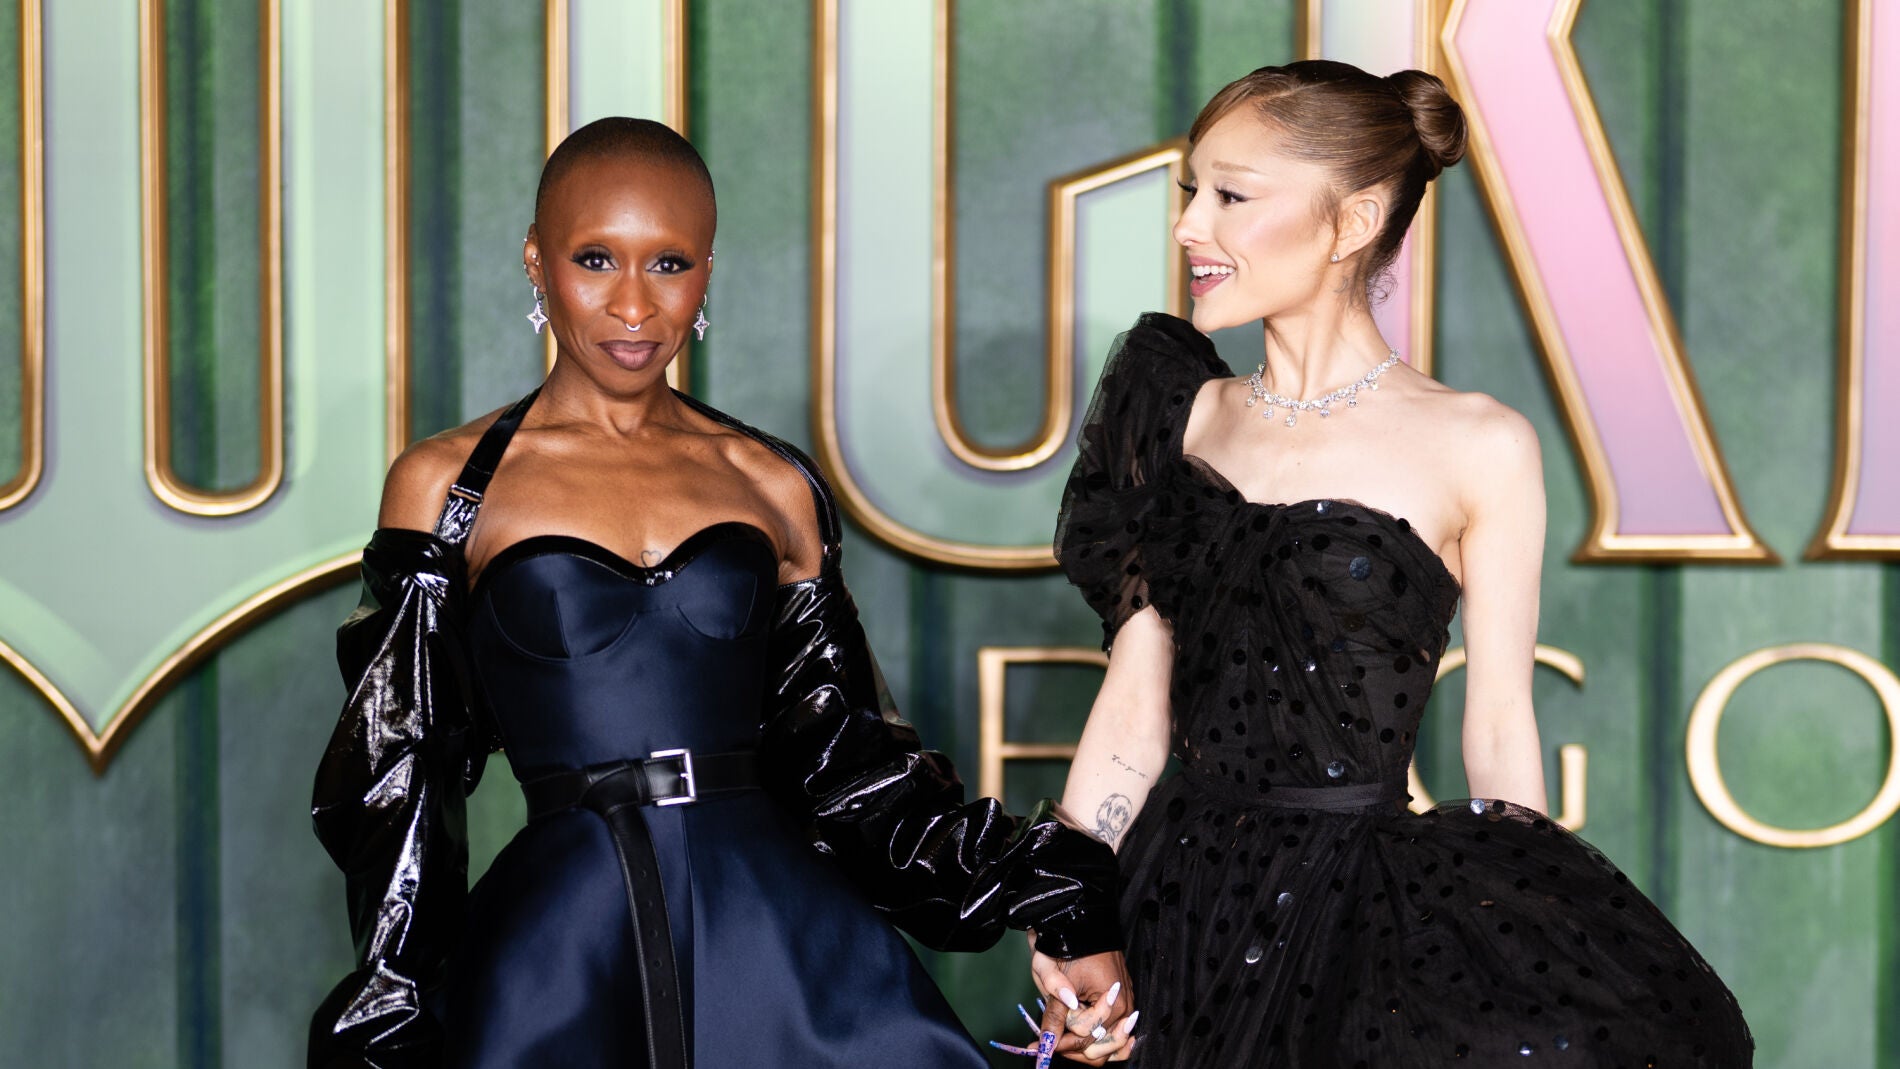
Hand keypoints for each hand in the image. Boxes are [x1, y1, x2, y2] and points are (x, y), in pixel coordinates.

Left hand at [1030, 940, 1136, 1064]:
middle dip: (1073, 1049)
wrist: (1077, 917)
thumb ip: (1054, 1013)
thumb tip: (1049, 1042)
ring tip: (1061, 1045)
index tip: (1036, 1044)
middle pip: (1101, 1048)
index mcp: (1111, 1001)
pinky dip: (1101, 1042)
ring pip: (1111, 1046)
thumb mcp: (1051, 976)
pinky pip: (1116, 1033)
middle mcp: (1124, 1006)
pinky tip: (1084, 1046)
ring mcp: (1126, 1003)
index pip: (1084, 1037)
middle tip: (1046, 1046)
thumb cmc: (1065, 942)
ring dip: (1086, 1050)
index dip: (1058, 1041)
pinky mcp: (1122, 999)